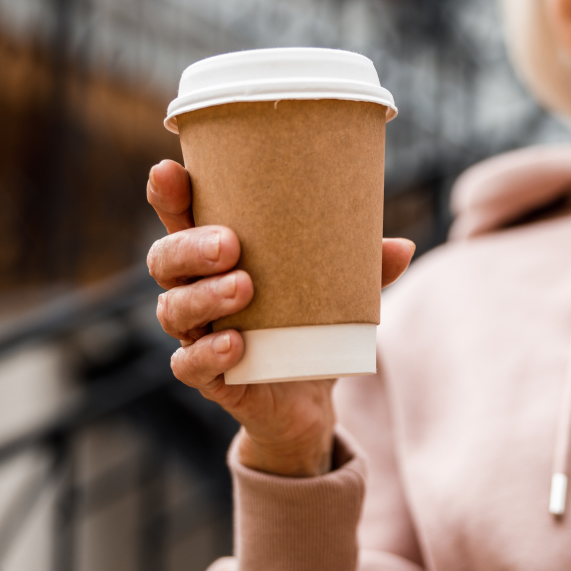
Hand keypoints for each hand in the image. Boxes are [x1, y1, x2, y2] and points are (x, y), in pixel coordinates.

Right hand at [145, 159, 414, 476]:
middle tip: (230, 244)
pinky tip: (233, 344)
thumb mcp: (340, 293)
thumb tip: (404, 247)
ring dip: (203, 296)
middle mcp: (195, 291)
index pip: (179, 219)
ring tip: (244, 289)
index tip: (170, 171)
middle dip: (190, 247)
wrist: (309, 400)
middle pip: (165, 260)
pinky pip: (189, 366)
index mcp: (215, 258)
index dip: (168, 195)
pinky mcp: (210, 378)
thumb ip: (365, 269)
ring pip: (173, 310)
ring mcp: (197, 335)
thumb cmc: (310, 326)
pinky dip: (206, 354)